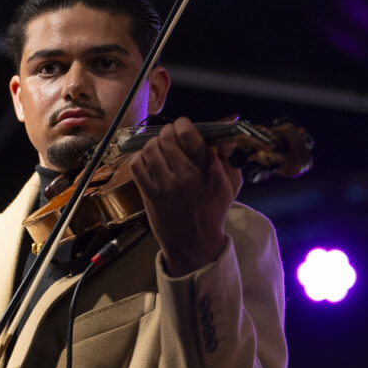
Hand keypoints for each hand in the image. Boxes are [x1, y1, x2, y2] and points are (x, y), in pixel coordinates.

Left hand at [128, 117, 242, 275]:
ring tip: (159, 150)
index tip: (183, 127)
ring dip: (153, 144)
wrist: (194, 243)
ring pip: (150, 149)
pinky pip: (137, 165)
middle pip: (166, 137)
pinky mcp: (149, 194)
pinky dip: (139, 158)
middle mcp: (185, 175)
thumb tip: (225, 136)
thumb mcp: (231, 185)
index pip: (188, 133)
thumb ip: (229, 158)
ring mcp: (165, 185)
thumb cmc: (213, 211)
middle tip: (170, 138)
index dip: (182, 124)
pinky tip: (148, 162)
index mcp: (207, 170)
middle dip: (167, 133)